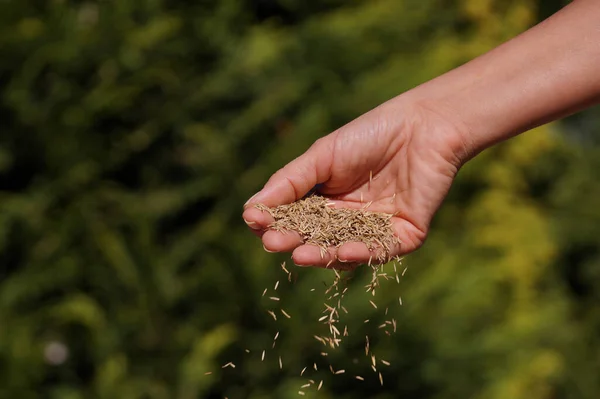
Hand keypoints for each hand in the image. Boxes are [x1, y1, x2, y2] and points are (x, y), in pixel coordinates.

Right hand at [242, 97, 469, 266]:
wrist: (424, 125)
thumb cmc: (369, 134)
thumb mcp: (322, 156)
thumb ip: (289, 182)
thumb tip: (250, 209)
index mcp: (325, 199)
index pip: (292, 218)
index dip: (274, 222)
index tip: (255, 221)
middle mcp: (347, 219)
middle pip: (314, 238)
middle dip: (293, 241)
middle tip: (274, 242)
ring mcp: (374, 230)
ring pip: (343, 252)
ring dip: (321, 255)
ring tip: (300, 254)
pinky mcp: (403, 236)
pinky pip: (379, 251)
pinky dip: (361, 254)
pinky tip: (342, 252)